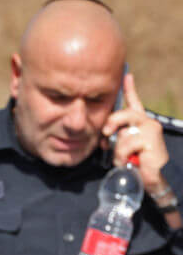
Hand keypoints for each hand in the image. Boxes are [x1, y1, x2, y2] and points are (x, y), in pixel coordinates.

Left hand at [102, 73, 169, 192]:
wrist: (150, 179)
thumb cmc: (134, 163)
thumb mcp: (119, 146)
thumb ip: (112, 136)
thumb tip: (103, 133)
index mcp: (138, 123)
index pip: (134, 103)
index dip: (129, 89)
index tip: (126, 74)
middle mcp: (146, 123)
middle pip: (125, 113)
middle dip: (112, 122)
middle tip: (106, 133)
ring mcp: (151, 130)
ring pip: (124, 132)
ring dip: (118, 149)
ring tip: (123, 158)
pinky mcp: (151, 139)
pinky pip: (126, 144)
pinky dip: (122, 156)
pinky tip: (130, 162)